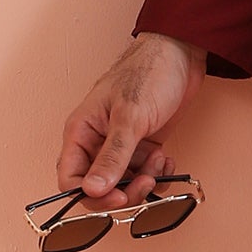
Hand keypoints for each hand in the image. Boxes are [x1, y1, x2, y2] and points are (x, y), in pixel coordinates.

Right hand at [55, 32, 204, 206]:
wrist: (181, 53)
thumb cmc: (148, 72)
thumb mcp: (130, 116)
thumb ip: (113, 156)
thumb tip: (93, 190)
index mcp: (81, 132)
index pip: (71, 179)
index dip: (91, 196)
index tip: (118, 198)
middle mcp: (97, 142)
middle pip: (99, 187)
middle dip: (124, 191)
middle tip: (146, 182)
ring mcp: (121, 145)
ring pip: (125, 183)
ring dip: (145, 181)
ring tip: (159, 162)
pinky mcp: (143, 145)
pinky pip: (144, 174)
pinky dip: (158, 174)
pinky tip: (167, 161)